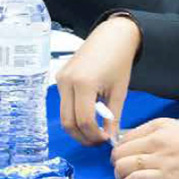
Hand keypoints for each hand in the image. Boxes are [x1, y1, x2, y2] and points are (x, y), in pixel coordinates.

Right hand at [56, 16, 141, 145]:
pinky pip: (63, 103)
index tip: (105, 140)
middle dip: (83, 137)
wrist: (112, 36)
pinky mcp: (59, 77)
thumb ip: (113, 117)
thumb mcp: (120, 91)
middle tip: (98, 142)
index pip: (84, 121)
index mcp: (83, 83)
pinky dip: (74, 114)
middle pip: (68, 122)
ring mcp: (60, 79)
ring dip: (78, 127)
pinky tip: (89, 115)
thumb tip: (110, 138)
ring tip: (95, 130)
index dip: (94, 135)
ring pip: (63, 115)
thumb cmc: (119, 60)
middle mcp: (67, 82)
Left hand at [111, 118, 178, 178]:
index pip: (127, 136)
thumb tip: (143, 141)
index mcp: (161, 126)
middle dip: (117, 161)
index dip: (121, 147)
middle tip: (121, 167)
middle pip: (121, 151)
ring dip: (119, 174)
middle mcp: (157, 141)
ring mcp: (160, 159)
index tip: (123, 154)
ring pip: (123, 166)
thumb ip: (162, 132)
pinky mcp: (164, 178)